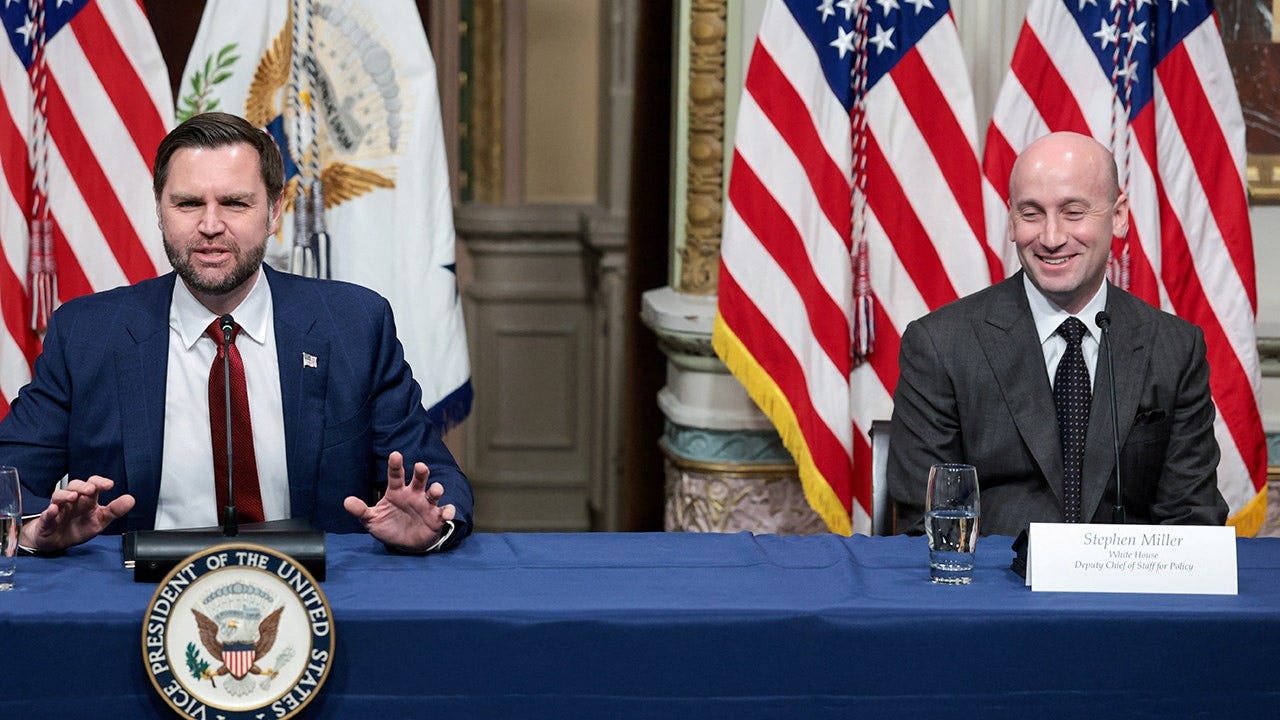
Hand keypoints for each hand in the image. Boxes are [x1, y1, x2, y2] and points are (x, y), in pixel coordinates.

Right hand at [18, 476, 134, 552]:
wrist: (57, 542)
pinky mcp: (46, 521)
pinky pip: (46, 515)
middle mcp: (72, 501)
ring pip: (58, 496)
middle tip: (91, 490)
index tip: (109, 485)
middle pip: (74, 486)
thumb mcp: (100, 520)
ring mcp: (58, 509)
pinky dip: (50, 512)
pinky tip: (54, 510)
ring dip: (65, 495)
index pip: (92, 485)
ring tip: (74, 497)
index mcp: (86, 500)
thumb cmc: (78, 527)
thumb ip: (114, 510)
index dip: (99, 482)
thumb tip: (131, 499)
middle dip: (83, 486)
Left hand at [343, 451, 455, 552]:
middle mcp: (414, 494)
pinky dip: (449, 511)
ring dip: (436, 489)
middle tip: (420, 466)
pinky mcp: (436, 517)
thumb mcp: (372, 520)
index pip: (395, 476)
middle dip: (421, 472)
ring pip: (434, 492)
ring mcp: (426, 505)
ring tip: (435, 490)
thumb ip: (361, 511)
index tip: (395, 455)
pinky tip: (447, 514)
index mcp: (397, 492)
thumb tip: (346, 501)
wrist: (406, 544)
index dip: (396, 465)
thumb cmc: (389, 526)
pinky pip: (445, 511)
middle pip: (419, 479)